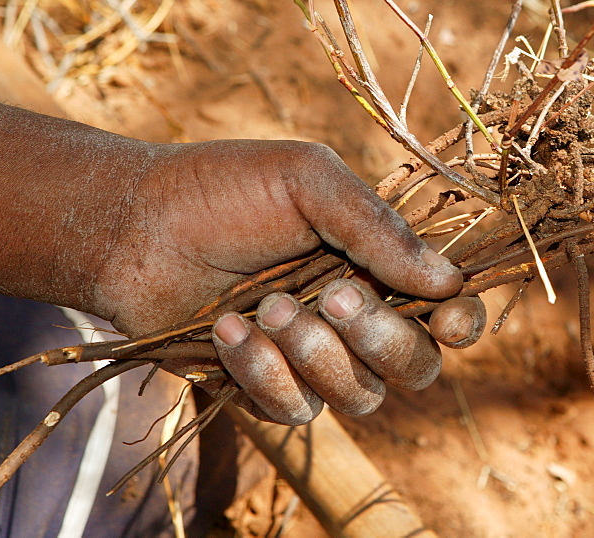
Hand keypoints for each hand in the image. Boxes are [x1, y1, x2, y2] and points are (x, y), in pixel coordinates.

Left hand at [94, 141, 485, 423]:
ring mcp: (315, 359)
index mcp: (379, 263)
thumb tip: (449, 280)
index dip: (460, 320)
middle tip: (334, 297)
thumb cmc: (224, 191)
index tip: (447, 319)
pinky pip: (296, 410)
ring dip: (317, 354)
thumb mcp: (307, 182)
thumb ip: (378, 228)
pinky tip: (226, 329)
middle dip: (383, 339)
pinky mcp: (268, 389)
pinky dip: (264, 372)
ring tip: (266, 306)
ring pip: (361, 395)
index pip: (447, 307)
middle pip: (417, 365)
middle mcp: (358, 318)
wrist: (133, 228)